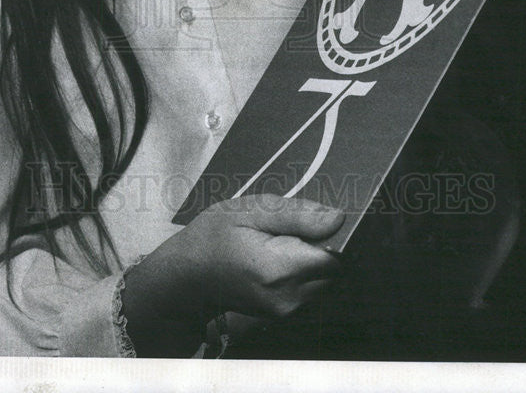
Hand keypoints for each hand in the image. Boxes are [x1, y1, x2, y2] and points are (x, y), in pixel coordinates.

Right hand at [121, 194, 344, 353]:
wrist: (187, 276)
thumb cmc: (214, 236)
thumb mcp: (250, 211)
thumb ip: (296, 215)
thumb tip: (338, 218)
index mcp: (279, 269)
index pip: (336, 255)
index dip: (332, 234)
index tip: (313, 220)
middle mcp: (288, 298)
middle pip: (334, 269)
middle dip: (322, 246)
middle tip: (290, 229)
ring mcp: (286, 311)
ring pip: (324, 280)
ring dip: (313, 259)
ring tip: (280, 242)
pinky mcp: (285, 315)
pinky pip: (311, 288)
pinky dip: (303, 271)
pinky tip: (278, 257)